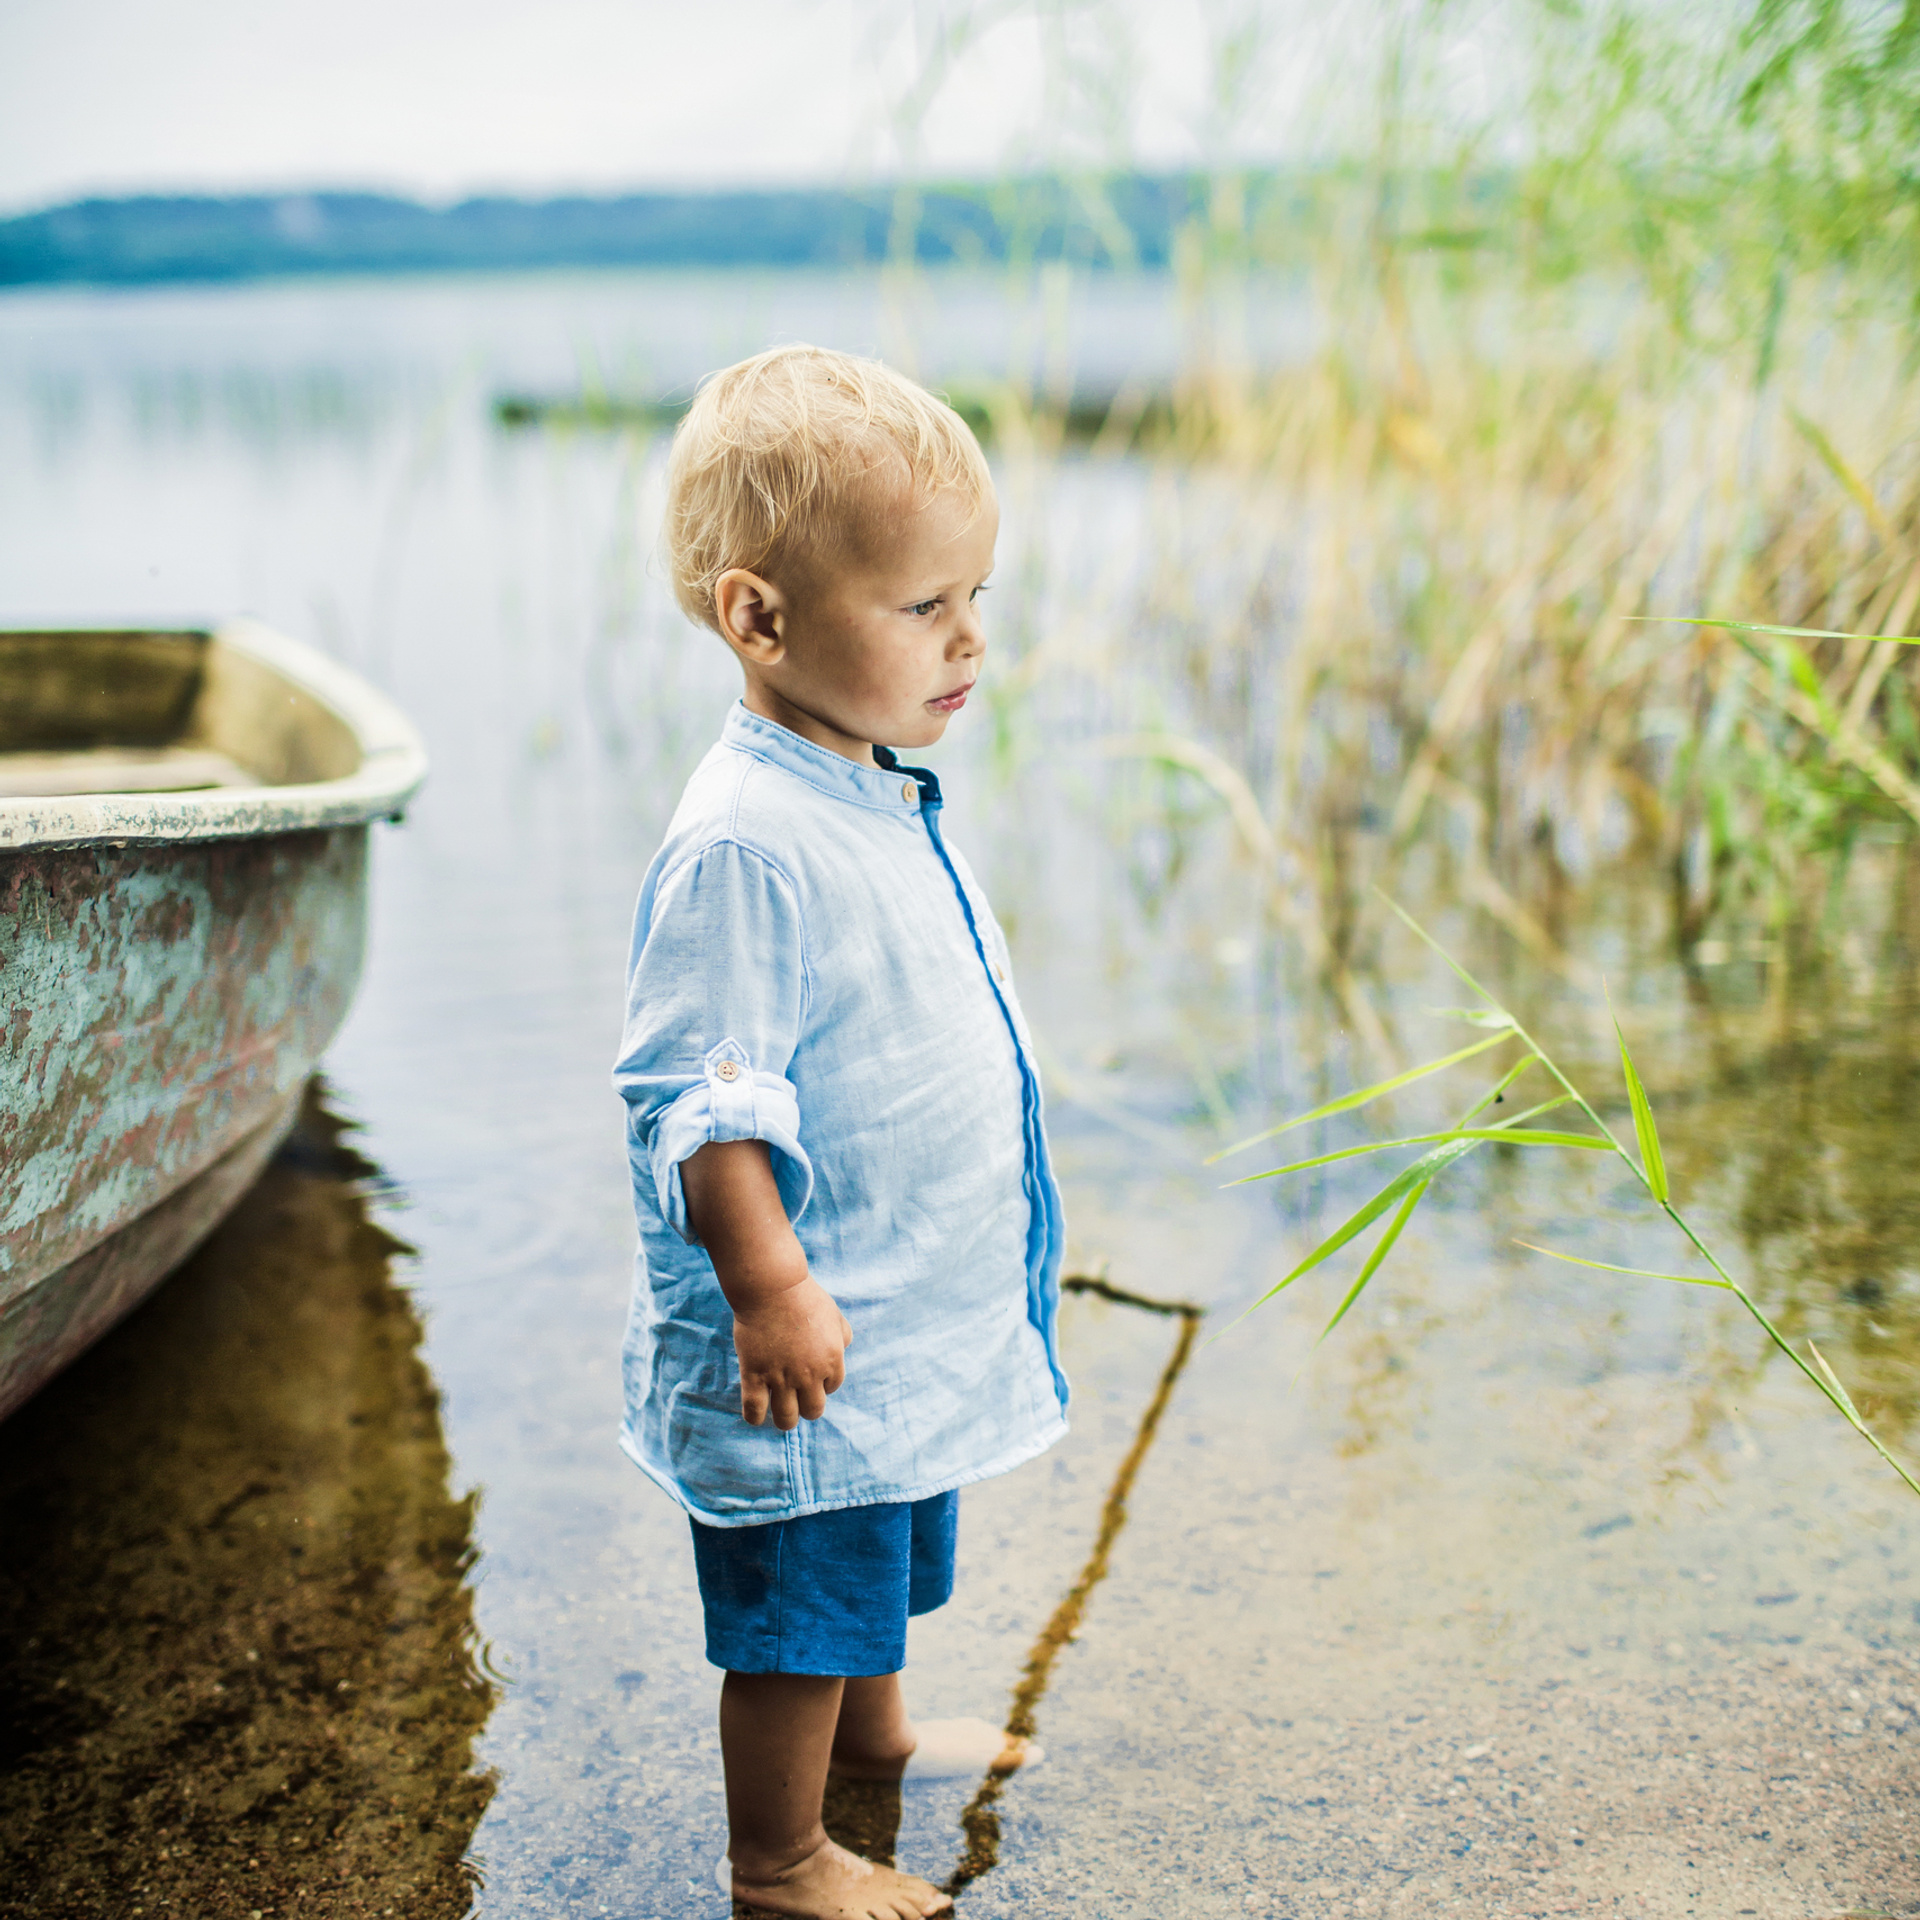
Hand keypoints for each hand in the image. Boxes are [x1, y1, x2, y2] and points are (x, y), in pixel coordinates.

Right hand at [732, 1276, 852, 1428]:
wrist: (773, 1287)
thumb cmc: (804, 1297)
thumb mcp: (834, 1314)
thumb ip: (842, 1334)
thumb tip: (843, 1348)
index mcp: (832, 1361)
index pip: (831, 1388)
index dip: (821, 1384)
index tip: (810, 1377)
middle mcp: (809, 1375)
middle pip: (812, 1411)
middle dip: (806, 1407)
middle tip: (796, 1398)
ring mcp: (781, 1377)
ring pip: (786, 1418)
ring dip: (785, 1419)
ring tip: (779, 1412)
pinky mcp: (754, 1374)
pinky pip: (754, 1410)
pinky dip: (755, 1418)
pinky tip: (756, 1415)